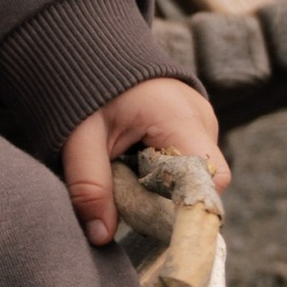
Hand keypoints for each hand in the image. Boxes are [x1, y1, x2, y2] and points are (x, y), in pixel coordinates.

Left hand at [60, 77, 229, 248]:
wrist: (92, 49)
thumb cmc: (87, 88)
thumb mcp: (79, 137)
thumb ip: (89, 185)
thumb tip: (100, 237)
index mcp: (181, 119)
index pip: (207, 180)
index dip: (184, 209)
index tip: (149, 224)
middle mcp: (202, 121)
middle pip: (200, 184)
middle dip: (164, 202)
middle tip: (124, 201)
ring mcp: (201, 124)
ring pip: (191, 177)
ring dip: (159, 188)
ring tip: (124, 176)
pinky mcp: (191, 128)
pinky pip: (184, 164)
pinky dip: (159, 174)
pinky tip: (132, 166)